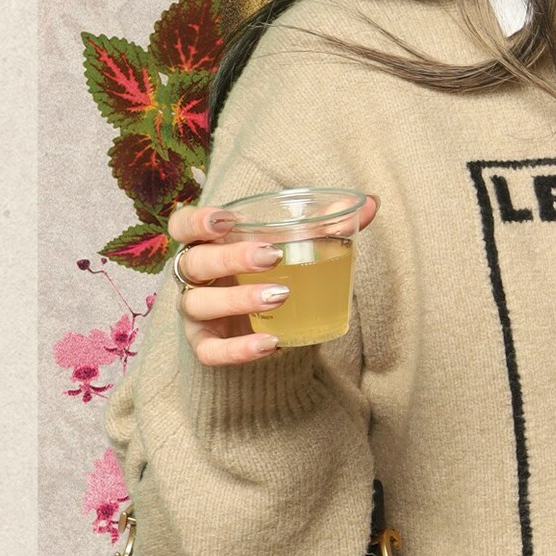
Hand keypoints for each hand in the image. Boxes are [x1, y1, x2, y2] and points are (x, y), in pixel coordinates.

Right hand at [165, 197, 379, 366]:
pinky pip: (211, 351)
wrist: (266, 323)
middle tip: (274, 256)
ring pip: (199, 303)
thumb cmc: (273, 271)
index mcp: (208, 242)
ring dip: (239, 299)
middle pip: (196, 262)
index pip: (182, 225)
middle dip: (232, 257)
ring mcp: (195, 311)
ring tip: (282, 295)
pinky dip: (239, 349)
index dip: (196, 221)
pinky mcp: (205, 344)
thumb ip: (328, 224)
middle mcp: (195, 275)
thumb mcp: (294, 246)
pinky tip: (271, 343)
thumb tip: (372, 203)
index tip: (225, 219)